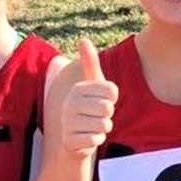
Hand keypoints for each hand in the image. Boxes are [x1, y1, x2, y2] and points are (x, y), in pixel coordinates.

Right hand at [61, 39, 117, 157]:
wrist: (75, 140)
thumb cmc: (89, 109)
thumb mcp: (93, 86)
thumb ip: (90, 64)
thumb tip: (82, 39)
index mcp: (78, 89)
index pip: (112, 92)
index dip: (112, 101)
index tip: (101, 103)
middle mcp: (70, 103)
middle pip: (107, 108)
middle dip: (108, 116)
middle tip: (97, 117)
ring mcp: (68, 122)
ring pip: (103, 125)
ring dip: (103, 129)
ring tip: (92, 128)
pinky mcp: (69, 141)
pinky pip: (96, 139)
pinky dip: (96, 141)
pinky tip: (87, 139)